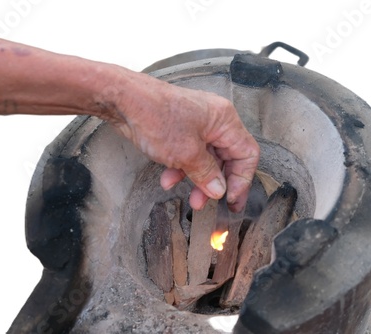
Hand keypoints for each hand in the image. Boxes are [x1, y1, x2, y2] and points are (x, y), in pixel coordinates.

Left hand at [110, 73, 259, 211]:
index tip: (231, 199)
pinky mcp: (180, 130)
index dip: (242, 179)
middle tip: (212, 204)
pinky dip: (182, 169)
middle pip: (227, 158)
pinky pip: (189, 154)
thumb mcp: (186, 153)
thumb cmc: (155, 116)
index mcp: (225, 120)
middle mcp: (215, 120)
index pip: (247, 153)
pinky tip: (168, 180)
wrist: (123, 100)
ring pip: (207, 159)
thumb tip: (219, 191)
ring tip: (190, 199)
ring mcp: (196, 124)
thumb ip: (207, 174)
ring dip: (198, 180)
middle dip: (217, 183)